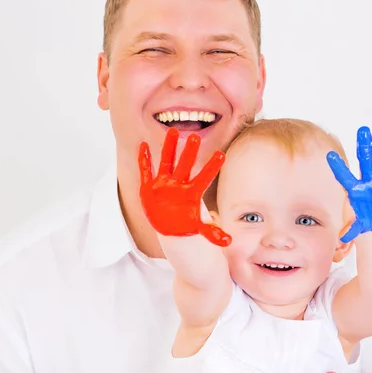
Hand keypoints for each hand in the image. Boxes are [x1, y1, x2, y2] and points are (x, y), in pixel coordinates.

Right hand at [138, 127, 231, 246]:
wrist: (168, 225)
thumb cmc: (184, 223)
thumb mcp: (197, 228)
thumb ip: (211, 232)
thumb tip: (228, 241)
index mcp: (192, 193)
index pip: (204, 177)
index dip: (212, 167)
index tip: (222, 155)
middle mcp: (179, 184)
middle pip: (185, 165)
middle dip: (189, 152)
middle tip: (196, 136)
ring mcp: (164, 184)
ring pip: (167, 162)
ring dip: (169, 148)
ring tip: (173, 131)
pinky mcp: (149, 188)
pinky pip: (146, 171)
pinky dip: (144, 160)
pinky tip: (143, 146)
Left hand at [326, 126, 371, 242]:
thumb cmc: (363, 220)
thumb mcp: (357, 225)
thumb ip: (351, 229)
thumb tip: (343, 238)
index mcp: (356, 190)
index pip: (345, 177)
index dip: (339, 167)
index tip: (330, 155)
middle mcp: (370, 183)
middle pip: (367, 161)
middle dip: (365, 146)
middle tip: (363, 130)